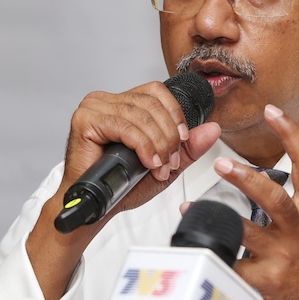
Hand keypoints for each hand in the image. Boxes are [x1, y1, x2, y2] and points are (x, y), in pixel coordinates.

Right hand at [28, 81, 219, 299]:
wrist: (98, 207)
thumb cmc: (122, 186)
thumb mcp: (164, 162)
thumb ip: (188, 146)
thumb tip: (213, 129)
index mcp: (122, 102)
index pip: (156, 92)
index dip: (174, 114)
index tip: (182, 140)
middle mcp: (106, 100)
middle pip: (151, 103)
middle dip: (168, 135)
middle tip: (170, 161)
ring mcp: (93, 108)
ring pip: (140, 115)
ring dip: (157, 143)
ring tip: (158, 166)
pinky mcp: (85, 120)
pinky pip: (124, 126)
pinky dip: (142, 145)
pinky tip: (147, 162)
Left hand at [210, 104, 298, 299]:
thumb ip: (292, 204)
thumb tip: (259, 177)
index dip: (291, 134)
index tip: (272, 111)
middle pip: (275, 197)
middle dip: (247, 178)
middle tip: (221, 163)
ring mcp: (283, 255)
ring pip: (249, 230)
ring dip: (217, 216)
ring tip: (191, 207)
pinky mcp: (266, 280)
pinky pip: (233, 264)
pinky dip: (214, 255)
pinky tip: (197, 248)